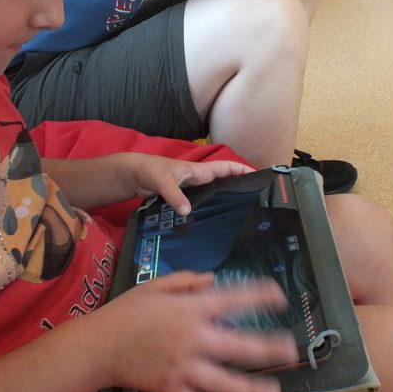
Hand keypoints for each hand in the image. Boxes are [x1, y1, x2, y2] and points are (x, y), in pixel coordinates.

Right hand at [93, 272, 297, 391]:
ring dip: (252, 389)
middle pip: (239, 346)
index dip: (259, 296)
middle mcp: (192, 340)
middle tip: (291, 350)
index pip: (233, 299)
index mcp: (189, 310)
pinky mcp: (172, 390)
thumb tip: (213, 280)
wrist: (97, 346)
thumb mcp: (155, 285)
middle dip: (269, 349)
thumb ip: (187, 280)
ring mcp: (183, 368)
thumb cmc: (125, 312)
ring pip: (225, 383)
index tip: (279, 296)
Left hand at [118, 154, 254, 215]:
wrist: (133, 176)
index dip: (242, 170)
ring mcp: (191, 191)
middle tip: (255, 203)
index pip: (226, 168)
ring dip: (225, 201)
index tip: (260, 176)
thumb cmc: (149, 171)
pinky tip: (213, 224)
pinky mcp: (182, 200)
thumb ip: (174, 195)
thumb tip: (187, 211)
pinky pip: (201, 205)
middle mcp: (198, 180)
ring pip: (213, 195)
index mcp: (198, 171)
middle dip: (239, 189)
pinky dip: (208, 211)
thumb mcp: (162, 181)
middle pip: (224, 183)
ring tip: (240, 216)